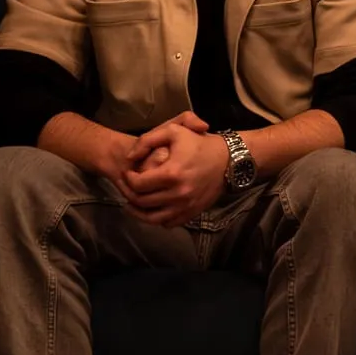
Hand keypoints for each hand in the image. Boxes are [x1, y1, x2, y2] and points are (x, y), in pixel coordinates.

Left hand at [122, 112, 228, 226]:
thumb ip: (146, 141)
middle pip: (142, 202)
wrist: (228, 161)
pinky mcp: (191, 214)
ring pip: (152, 219)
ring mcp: (185, 207)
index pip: (138, 184)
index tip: (127, 172)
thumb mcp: (174, 131)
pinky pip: (168, 223)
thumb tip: (128, 158)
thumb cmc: (199, 143)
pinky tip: (153, 208)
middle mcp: (177, 194)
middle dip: (129, 194)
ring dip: (138, 212)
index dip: (128, 178)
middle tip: (127, 186)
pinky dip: (157, 218)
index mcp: (171, 173)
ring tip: (132, 202)